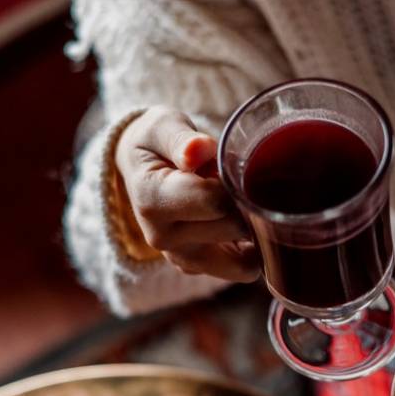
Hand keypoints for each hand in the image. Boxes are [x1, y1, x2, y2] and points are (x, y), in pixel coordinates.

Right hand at [116, 106, 259, 280]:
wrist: (139, 168)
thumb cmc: (157, 142)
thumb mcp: (163, 126)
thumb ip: (181, 138)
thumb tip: (199, 150)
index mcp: (152, 201)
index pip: (216, 202)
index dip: (236, 183)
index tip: (231, 166)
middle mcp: (163, 239)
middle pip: (233, 228)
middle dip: (248, 203)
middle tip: (238, 181)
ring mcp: (180, 259)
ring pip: (244, 263)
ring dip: (254, 232)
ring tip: (239, 203)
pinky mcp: (196, 269)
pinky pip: (242, 269)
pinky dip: (252, 249)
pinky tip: (243, 221)